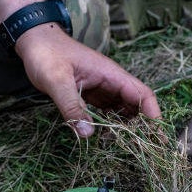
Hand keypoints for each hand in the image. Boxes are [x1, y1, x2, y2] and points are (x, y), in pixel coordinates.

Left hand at [15, 24, 161, 137]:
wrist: (34, 41)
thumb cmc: (46, 55)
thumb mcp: (56, 81)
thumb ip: (71, 106)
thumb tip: (87, 134)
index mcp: (111, 74)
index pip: (142, 94)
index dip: (153, 115)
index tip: (157, 136)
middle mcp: (111, 81)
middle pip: (137, 104)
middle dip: (144, 126)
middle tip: (146, 150)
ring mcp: (102, 88)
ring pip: (124, 109)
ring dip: (129, 127)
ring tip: (130, 149)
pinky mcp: (91, 94)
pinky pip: (109, 111)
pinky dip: (113, 124)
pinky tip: (109, 138)